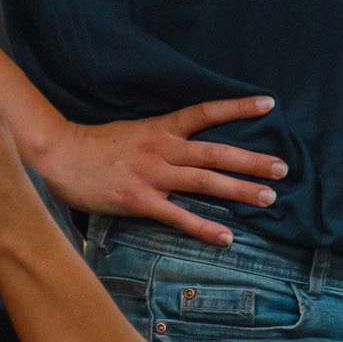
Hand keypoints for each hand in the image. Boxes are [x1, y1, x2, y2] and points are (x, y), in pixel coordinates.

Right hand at [31, 95, 283, 246]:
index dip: (238, 108)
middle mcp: (162, 149)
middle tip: (283, 167)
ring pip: (204, 181)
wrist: (59, 156)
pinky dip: (204, 227)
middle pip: (216, 152)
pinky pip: (178, 216)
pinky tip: (226, 237)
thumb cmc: (94, 146)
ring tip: (268, 198)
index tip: (269, 104)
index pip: (206, 113)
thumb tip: (186, 147)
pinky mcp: (139, 200)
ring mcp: (152, 175)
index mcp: (161, 129)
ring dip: (239, 190)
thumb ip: (161, 140)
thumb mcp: (133, 132)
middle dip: (252, 160)